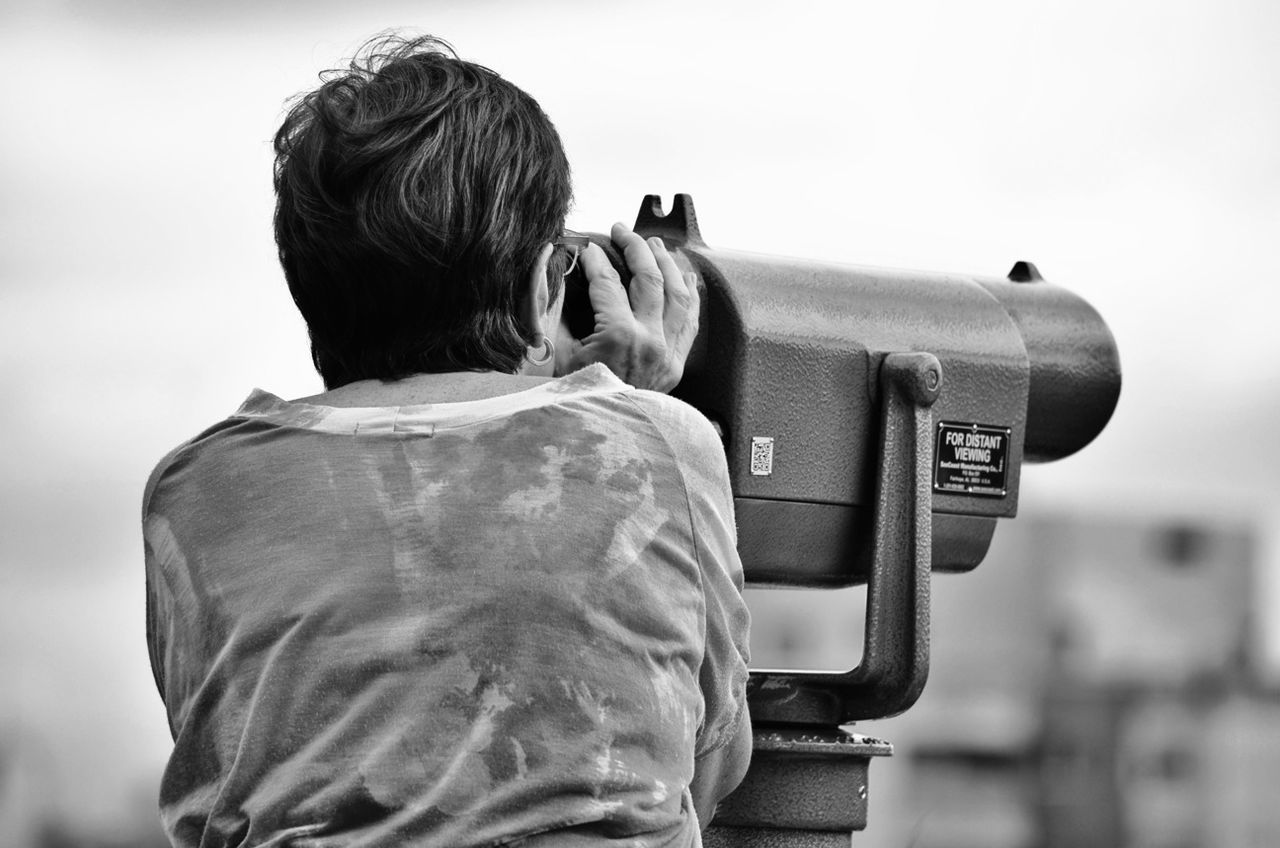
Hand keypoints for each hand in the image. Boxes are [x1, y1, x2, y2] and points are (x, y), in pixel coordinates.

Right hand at [558, 222, 699, 391]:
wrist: (598, 438)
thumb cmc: (572, 397)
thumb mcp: (555, 352)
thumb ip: (553, 306)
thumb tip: (548, 267)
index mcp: (618, 337)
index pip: (608, 282)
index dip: (596, 259)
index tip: (588, 247)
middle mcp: (650, 342)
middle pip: (649, 278)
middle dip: (635, 247)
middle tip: (621, 231)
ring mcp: (667, 354)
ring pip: (678, 294)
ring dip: (667, 263)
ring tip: (654, 245)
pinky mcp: (676, 365)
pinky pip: (691, 321)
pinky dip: (690, 295)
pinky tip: (685, 277)